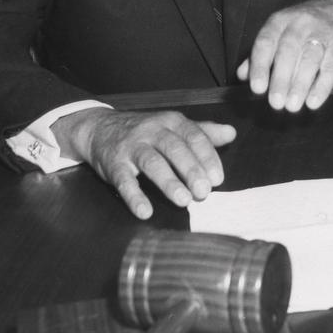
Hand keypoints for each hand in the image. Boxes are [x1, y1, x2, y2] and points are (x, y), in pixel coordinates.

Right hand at [53, 108, 234, 219]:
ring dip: (168, 182)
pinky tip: (145, 211)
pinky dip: (134, 196)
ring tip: (183, 201)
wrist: (100, 128)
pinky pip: (124, 180)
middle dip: (191, 170)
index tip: (218, 179)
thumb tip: (232, 133)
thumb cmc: (146, 132)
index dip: (207, 157)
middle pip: (175, 148)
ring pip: (152, 162)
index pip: (194, 136)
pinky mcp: (114, 163)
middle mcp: (153, 130)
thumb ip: (203, 132)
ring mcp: (132, 146)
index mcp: (172, 121)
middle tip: (204, 192)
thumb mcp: (174, 127)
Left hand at [237, 0, 332, 111]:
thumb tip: (242, 75)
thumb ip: (260, 53)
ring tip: (292, 106)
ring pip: (310, 59)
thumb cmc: (304, 26)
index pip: (266, 42)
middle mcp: (300, 24)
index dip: (260, 66)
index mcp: (280, 21)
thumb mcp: (280, 31)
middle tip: (275, 103)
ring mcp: (322, 34)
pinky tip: (313, 102)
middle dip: (281, 79)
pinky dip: (322, 86)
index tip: (257, 89)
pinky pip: (331, 67)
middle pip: (288, 51)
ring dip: (300, 85)